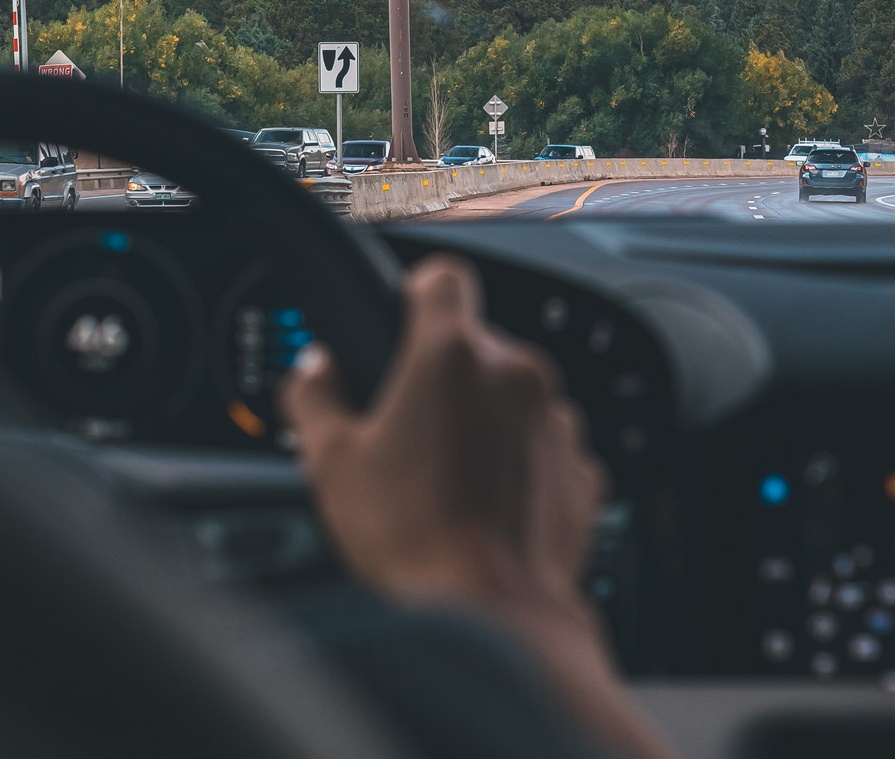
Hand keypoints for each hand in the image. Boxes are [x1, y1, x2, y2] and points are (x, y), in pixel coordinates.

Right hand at [281, 253, 604, 618]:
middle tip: (410, 431)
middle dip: (446, 378)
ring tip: (449, 478)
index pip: (443, 278)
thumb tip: (312, 370)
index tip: (406, 313)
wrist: (491, 616)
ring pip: (515, 397)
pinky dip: (520, 465)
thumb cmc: (412, 538)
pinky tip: (486, 506)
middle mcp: (516, 373)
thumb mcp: (332, 462)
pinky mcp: (582, 470)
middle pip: (477, 346)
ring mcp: (557, 421)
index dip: (419, 291)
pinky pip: (545, 447)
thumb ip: (315, 397)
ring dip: (487, 421)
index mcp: (450, 355)